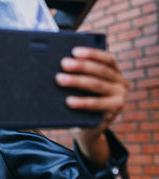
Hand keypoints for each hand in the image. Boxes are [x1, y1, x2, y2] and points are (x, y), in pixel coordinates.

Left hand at [55, 46, 128, 165]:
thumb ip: (76, 72)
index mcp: (114, 72)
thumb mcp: (80, 85)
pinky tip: (68, 100)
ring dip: (77, 81)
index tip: (74, 51)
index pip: (107, 58)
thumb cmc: (80, 97)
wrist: (86, 127)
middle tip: (63, 63)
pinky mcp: (112, 113)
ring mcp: (119, 99)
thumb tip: (58, 61)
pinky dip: (82, 102)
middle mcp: (120, 84)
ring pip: (98, 86)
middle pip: (101, 71)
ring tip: (60, 79)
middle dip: (81, 66)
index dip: (92, 53)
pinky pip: (96, 105)